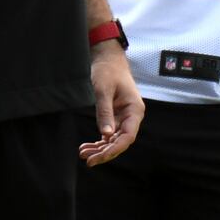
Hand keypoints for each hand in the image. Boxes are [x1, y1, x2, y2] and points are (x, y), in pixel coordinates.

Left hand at [80, 43, 143, 165]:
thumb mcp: (103, 90)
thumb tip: (105, 135)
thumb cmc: (108, 71)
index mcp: (135, 110)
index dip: (114, 149)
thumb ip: (104, 112)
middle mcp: (132, 116)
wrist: (107, 59)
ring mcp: (124, 117)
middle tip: (87, 160)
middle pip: (120, 141)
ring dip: (100, 148)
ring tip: (83, 154)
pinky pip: (109, 133)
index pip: (127, 136)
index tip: (99, 157)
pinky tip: (87, 147)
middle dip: (104, 152)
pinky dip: (99, 141)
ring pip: (113, 139)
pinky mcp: (115, 116)